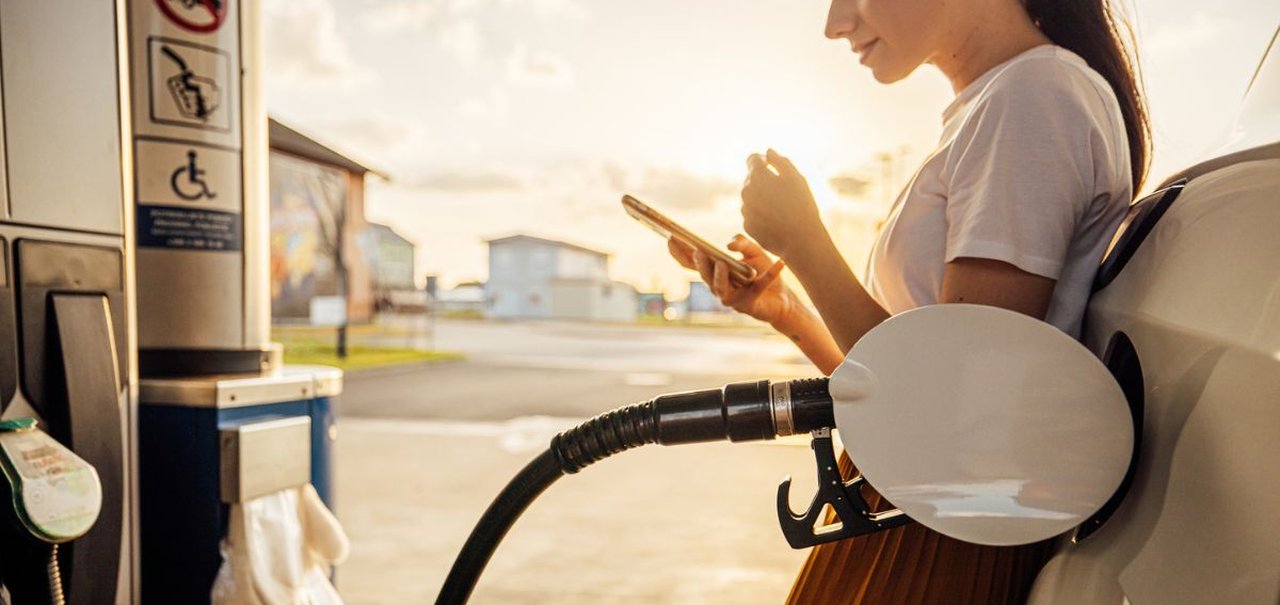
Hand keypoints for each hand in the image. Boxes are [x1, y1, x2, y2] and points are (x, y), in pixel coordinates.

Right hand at [667, 235, 792, 324]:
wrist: (782, 297)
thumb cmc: (762, 272)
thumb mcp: (754, 251)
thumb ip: (743, 243)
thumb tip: (729, 244)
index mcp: (715, 272)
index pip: (692, 263)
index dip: (680, 252)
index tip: (670, 237)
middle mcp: (718, 286)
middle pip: (703, 275)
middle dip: (699, 264)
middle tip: (697, 251)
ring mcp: (731, 298)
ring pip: (719, 287)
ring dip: (719, 275)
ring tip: (721, 262)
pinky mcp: (748, 305)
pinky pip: (758, 288)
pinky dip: (771, 274)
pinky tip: (780, 263)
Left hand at [741, 149, 823, 261]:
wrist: (801, 240)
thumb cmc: (802, 206)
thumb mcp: (797, 178)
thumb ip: (781, 161)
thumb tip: (768, 152)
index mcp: (758, 176)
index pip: (752, 159)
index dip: (763, 161)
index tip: (773, 167)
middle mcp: (746, 191)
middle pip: (751, 179)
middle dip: (764, 181)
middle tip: (784, 193)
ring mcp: (745, 210)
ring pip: (751, 198)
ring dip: (762, 199)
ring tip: (782, 209)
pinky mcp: (747, 225)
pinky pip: (752, 214)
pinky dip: (761, 215)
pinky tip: (776, 221)